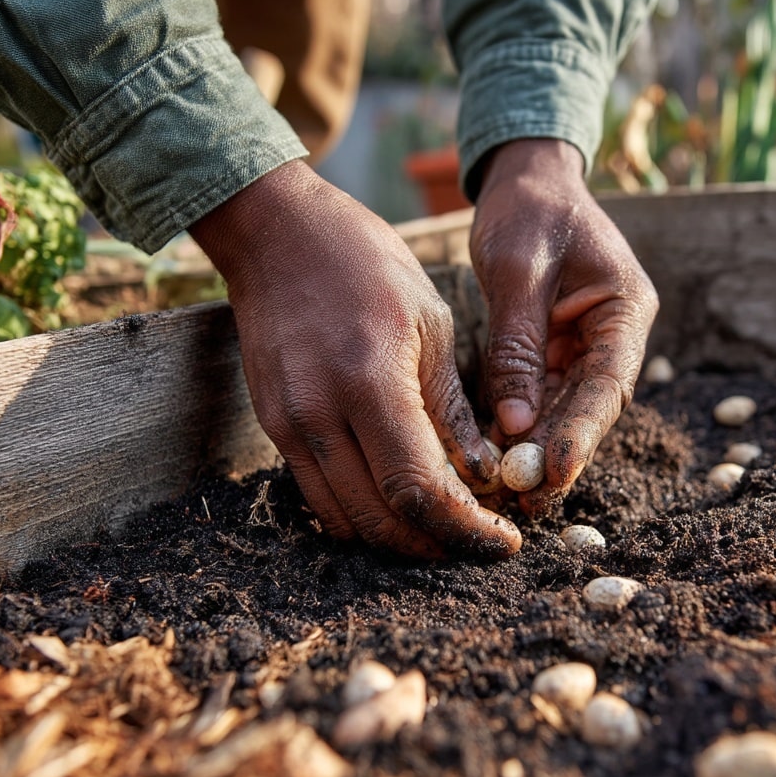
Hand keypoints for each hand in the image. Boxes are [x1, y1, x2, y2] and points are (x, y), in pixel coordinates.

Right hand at [190, 160, 520, 558]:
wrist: (276, 233)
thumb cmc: (366, 264)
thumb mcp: (431, 325)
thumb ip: (451, 410)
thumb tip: (482, 474)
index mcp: (371, 382)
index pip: (419, 488)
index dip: (464, 528)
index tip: (502, 541)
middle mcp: (320, 414)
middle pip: (380, 518)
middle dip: (435, 544)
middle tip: (477, 543)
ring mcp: (288, 425)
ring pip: (345, 519)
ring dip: (397, 537)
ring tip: (442, 527)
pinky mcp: (273, 427)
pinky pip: (319, 495)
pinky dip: (362, 512)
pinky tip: (396, 499)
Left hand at [471, 139, 658, 514]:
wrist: (527, 181)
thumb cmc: (527, 210)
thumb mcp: (518, 270)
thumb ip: (518, 345)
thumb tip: (517, 423)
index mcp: (625, 308)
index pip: (608, 383)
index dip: (584, 432)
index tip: (555, 470)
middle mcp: (613, 336)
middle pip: (591, 409)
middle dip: (559, 454)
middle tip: (526, 498)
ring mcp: (587, 348)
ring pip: (567, 412)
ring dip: (541, 450)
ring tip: (510, 492)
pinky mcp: (558, 354)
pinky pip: (543, 399)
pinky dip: (523, 428)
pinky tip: (499, 458)